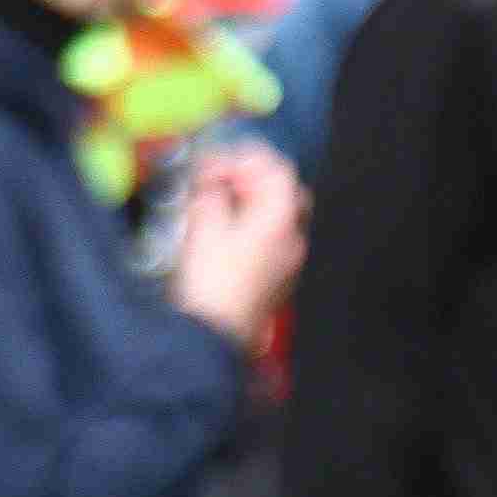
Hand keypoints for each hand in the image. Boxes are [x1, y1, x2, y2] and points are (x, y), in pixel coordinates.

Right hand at [166, 138, 309, 338]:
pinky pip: (272, 241)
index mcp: (279, 221)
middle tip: (222, 179)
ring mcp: (288, 263)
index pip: (277, 171)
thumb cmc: (211, 286)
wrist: (214, 337)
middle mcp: (292, 240)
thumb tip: (212, 178)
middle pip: (284, 193)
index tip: (217, 162)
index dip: (246, 159)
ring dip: (252, 203)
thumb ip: (211, 192)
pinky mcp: (276, 281)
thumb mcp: (204, 225)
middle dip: (253, 180)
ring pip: (279, 217)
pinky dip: (253, 227)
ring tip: (220, 204)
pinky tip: (227, 233)